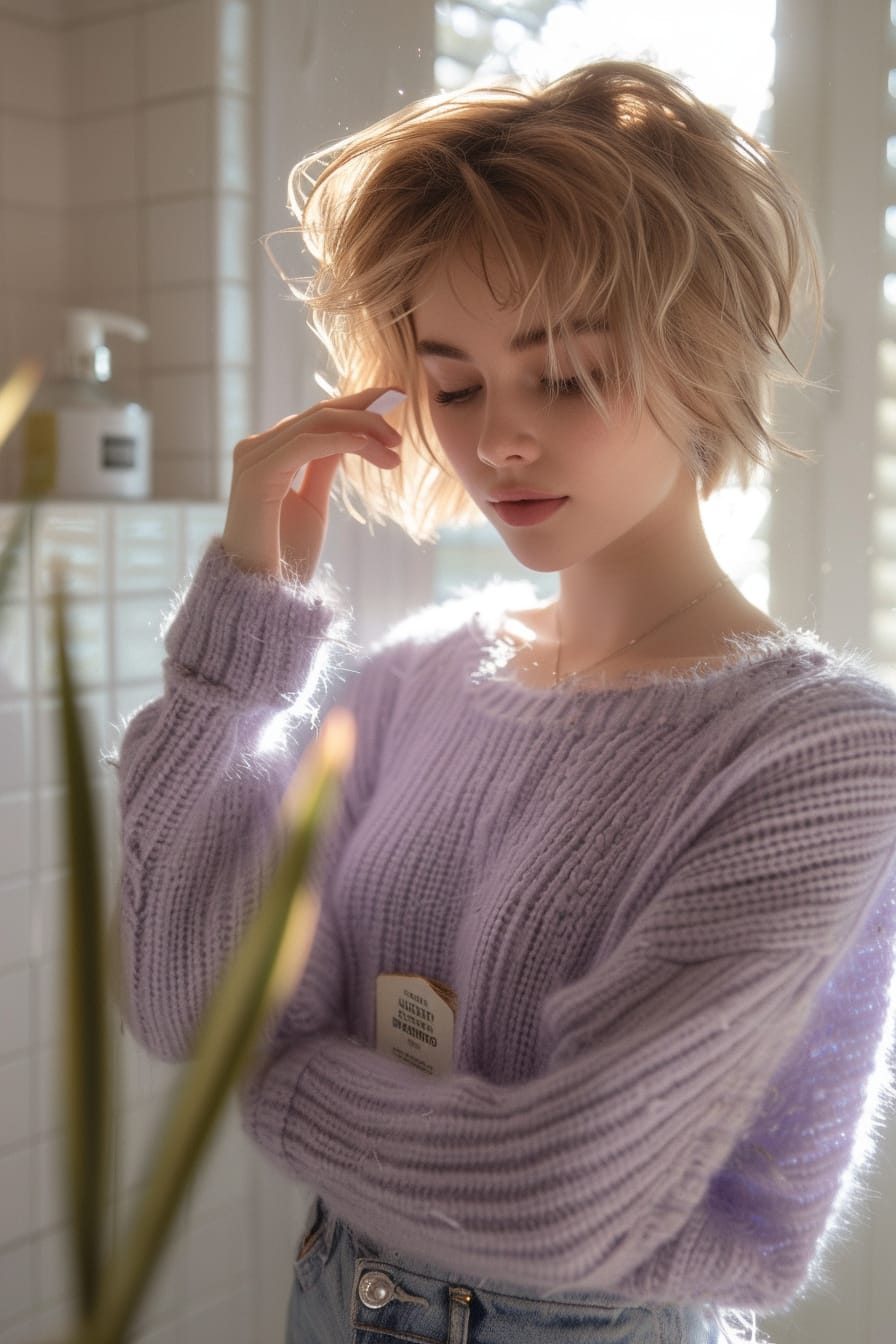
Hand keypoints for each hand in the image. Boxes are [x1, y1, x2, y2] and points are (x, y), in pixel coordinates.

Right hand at [221, 388, 403, 581]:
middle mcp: (256, 449)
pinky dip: (343, 440)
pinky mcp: (258, 474)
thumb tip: (349, 438)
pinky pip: (306, 444)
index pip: (316, 417)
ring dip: (363, 428)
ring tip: (395, 446)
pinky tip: (371, 447)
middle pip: (318, 414)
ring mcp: (253, 458)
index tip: (395, 398)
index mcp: (267, 453)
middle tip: (402, 420)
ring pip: (317, 423)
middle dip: (365, 410)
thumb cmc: (283, 556)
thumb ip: (323, 466)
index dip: (356, 403)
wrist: (259, 593)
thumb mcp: (312, 503)